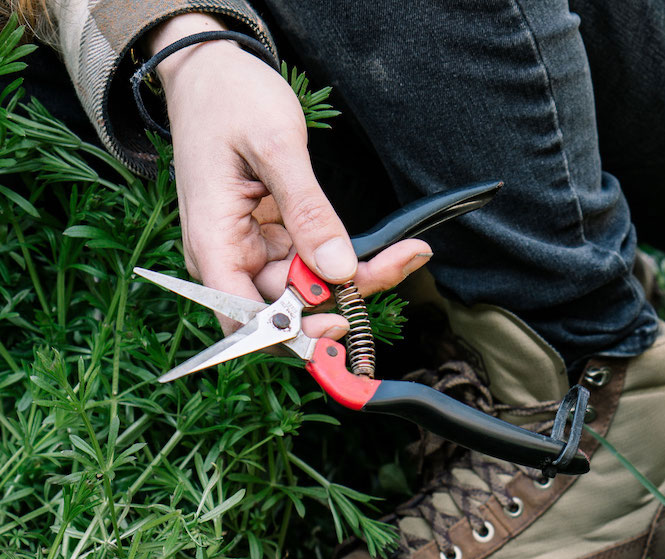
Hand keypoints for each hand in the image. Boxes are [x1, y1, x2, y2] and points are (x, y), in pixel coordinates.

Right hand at [148, 14, 430, 337]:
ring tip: (405, 253)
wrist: (212, 70)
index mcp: (214, 245)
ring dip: (356, 279)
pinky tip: (388, 247)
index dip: (292, 334)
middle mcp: (230, 257)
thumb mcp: (275, 146)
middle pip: (290, 308)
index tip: (339, 322)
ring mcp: (252, 249)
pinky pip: (313, 263)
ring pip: (309, 289)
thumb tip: (337, 266)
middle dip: (344, 297)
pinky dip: (348, 258)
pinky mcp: (273, 238)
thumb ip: (307, 209)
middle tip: (399, 264)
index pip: (247, 321)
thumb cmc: (229, 99)